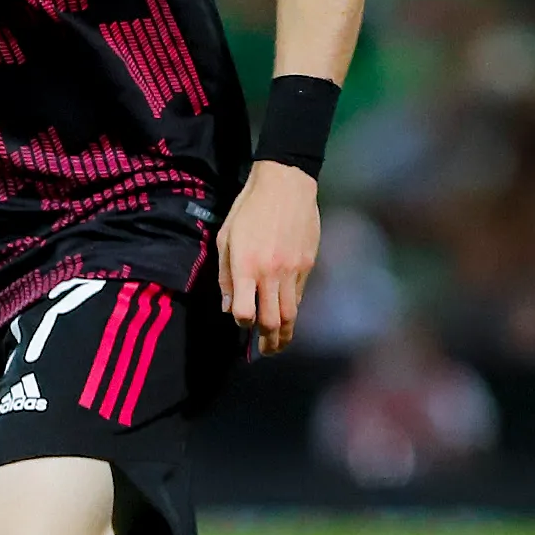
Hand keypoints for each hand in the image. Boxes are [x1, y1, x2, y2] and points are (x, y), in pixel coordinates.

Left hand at [217, 161, 319, 355]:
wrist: (285, 184)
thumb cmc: (248, 208)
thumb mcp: (226, 237)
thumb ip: (226, 274)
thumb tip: (229, 306)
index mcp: (246, 266)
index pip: (244, 311)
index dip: (241, 322)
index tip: (240, 321)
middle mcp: (271, 273)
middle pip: (272, 320)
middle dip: (267, 341)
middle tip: (263, 351)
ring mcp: (293, 270)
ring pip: (291, 314)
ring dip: (284, 334)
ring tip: (278, 345)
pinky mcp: (308, 264)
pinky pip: (300, 295)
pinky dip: (293, 309)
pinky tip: (287, 315)